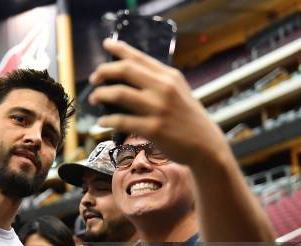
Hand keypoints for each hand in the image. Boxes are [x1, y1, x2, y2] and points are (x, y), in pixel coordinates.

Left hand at [88, 39, 229, 167]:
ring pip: (120, 93)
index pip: (140, 57)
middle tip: (94, 78)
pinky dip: (107, 120)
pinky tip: (102, 122)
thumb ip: (158, 82)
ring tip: (94, 99)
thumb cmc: (188, 119)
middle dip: (104, 71)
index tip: (106, 44)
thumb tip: (128, 74)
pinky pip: (122, 120)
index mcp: (169, 76)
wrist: (206, 145)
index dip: (120, 49)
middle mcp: (164, 88)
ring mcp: (158, 108)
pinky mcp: (153, 129)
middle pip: (126, 70)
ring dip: (101, 94)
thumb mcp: (179, 92)